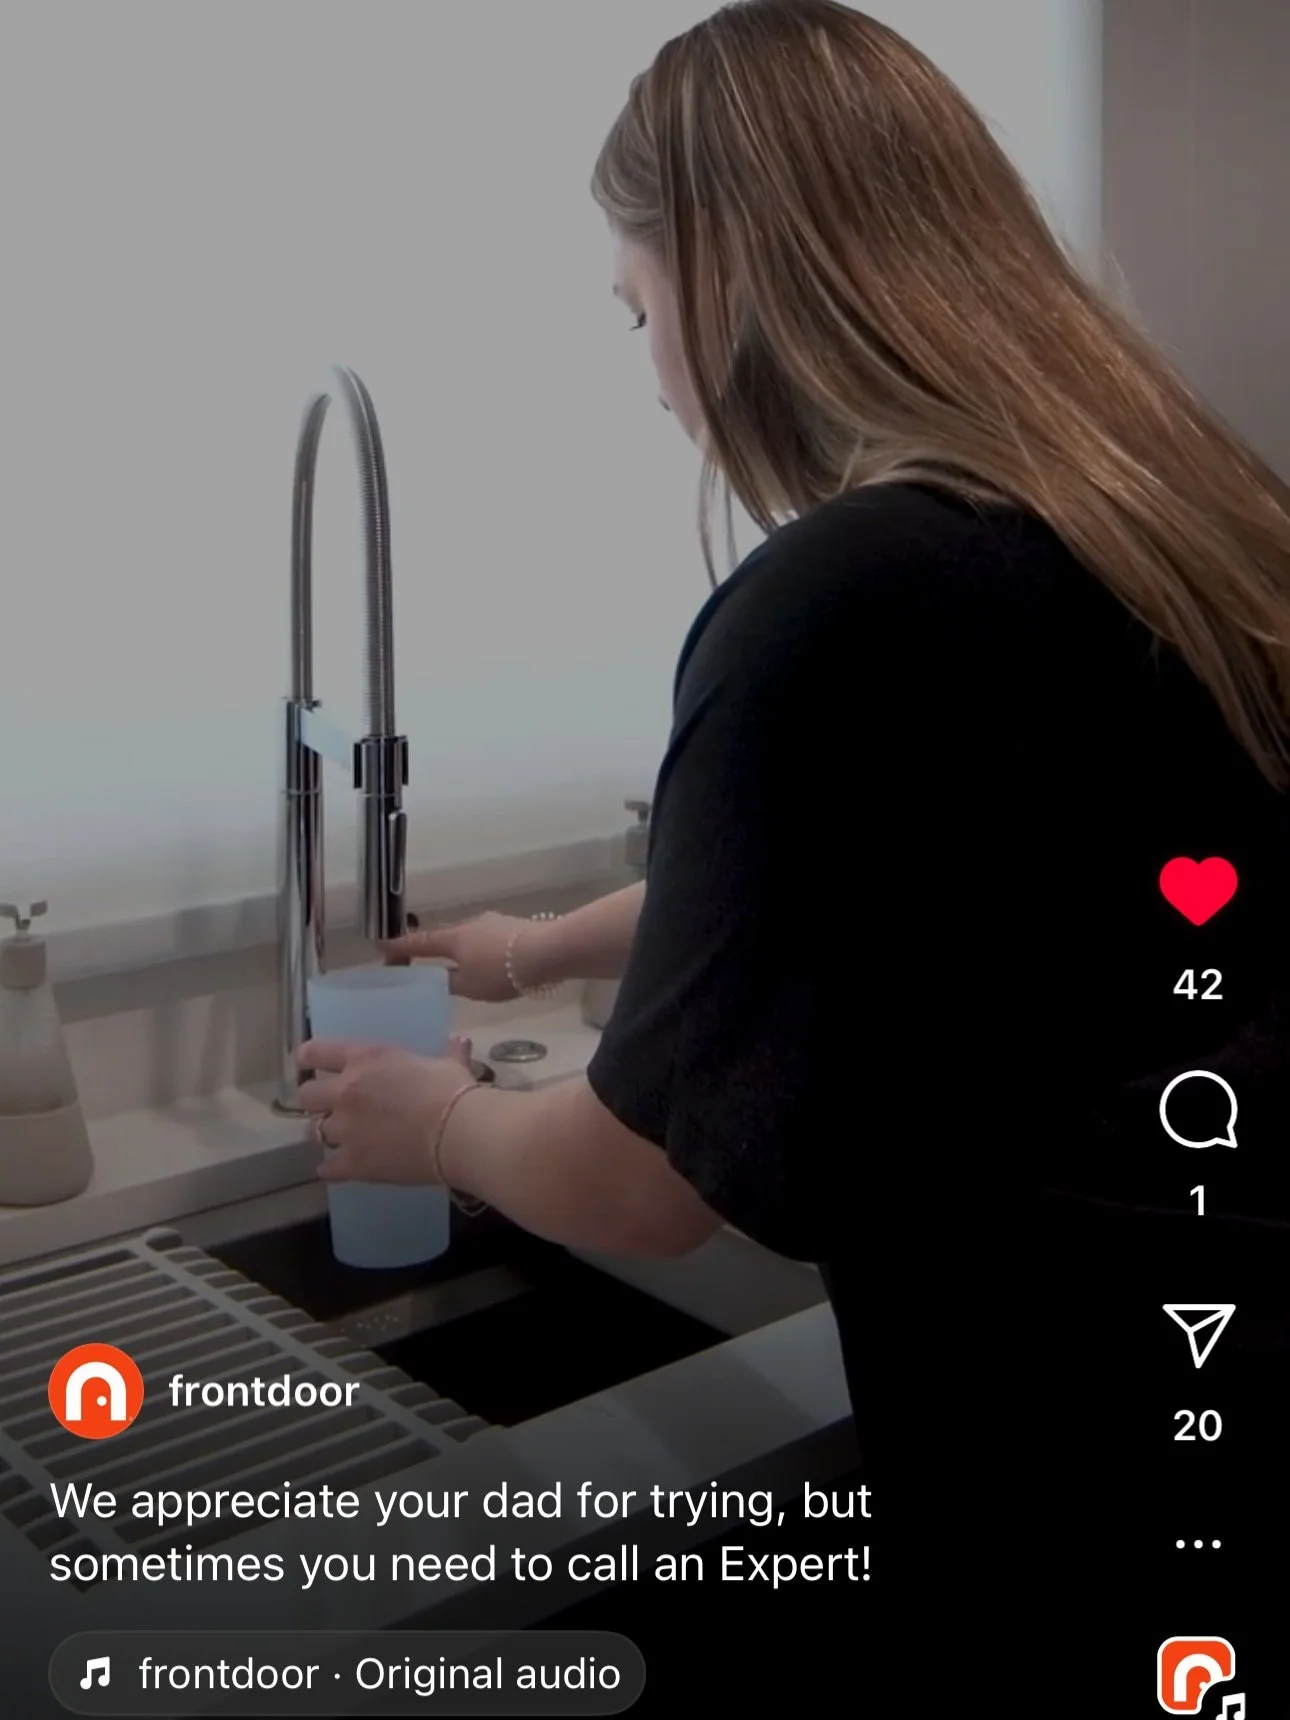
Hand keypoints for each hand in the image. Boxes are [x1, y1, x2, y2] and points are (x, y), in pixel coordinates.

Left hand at [296, 1033, 476, 1183]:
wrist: (459, 1133)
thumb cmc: (453, 1090)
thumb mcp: (450, 1065)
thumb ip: (448, 1053)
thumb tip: (459, 1042)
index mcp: (365, 1060)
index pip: (317, 1052)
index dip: (309, 1057)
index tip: (309, 1061)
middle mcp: (346, 1093)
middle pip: (306, 1096)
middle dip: (315, 1100)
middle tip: (331, 1105)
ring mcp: (345, 1130)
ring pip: (313, 1132)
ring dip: (325, 1133)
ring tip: (340, 1138)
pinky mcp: (353, 1163)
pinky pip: (327, 1169)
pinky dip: (331, 1169)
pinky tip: (337, 1169)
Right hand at [379, 911, 546, 1001]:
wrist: (546, 951)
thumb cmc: (501, 972)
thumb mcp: (470, 986)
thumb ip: (450, 983)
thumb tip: (439, 979)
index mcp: (453, 938)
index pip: (420, 943)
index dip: (400, 947)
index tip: (382, 945)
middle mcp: (469, 924)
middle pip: (446, 937)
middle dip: (435, 949)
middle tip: (426, 961)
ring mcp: (492, 922)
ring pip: (469, 938)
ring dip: (463, 951)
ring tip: (465, 968)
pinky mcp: (512, 926)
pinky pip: (489, 939)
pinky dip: (483, 950)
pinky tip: (492, 963)